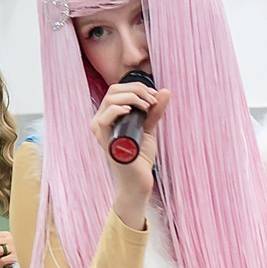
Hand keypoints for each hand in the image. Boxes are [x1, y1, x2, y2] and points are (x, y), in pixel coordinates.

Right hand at [91, 80, 168, 223]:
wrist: (140, 180)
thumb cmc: (141, 156)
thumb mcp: (148, 128)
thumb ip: (154, 110)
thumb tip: (165, 91)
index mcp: (109, 116)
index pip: (118, 90)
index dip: (137, 87)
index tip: (155, 96)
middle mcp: (101, 120)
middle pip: (113, 91)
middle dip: (137, 90)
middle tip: (153, 100)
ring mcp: (101, 131)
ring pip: (110, 100)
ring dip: (132, 97)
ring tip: (147, 107)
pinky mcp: (105, 141)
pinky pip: (104, 119)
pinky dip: (118, 110)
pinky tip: (132, 111)